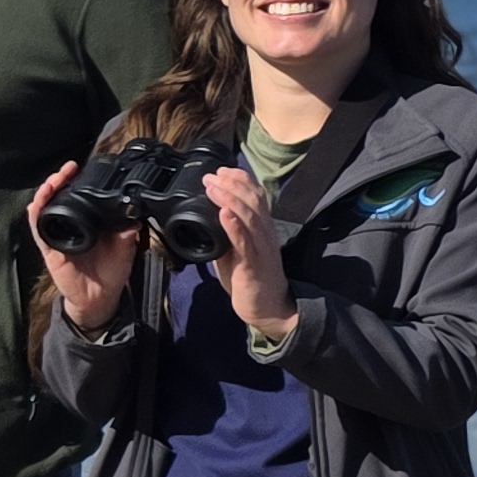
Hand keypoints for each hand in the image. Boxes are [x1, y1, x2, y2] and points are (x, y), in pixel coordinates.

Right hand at [27, 165, 137, 334]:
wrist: (100, 297)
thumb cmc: (110, 273)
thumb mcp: (125, 249)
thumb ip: (127, 232)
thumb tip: (134, 214)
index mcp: (86, 223)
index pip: (76, 196)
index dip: (75, 181)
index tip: (81, 168)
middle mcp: (69, 226)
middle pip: (57, 197)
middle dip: (60, 179)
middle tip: (68, 168)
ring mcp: (56, 236)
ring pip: (44, 208)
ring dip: (46, 192)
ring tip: (54, 180)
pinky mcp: (49, 249)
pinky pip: (38, 228)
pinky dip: (37, 214)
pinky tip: (39, 202)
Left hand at [205, 166, 296, 344]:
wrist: (268, 307)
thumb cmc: (251, 278)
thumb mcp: (236, 250)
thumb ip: (226, 233)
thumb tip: (208, 216)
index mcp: (260, 229)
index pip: (255, 197)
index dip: (240, 180)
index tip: (221, 170)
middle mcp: (264, 234)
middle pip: (252, 201)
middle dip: (231, 185)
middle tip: (212, 175)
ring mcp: (261, 248)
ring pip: (249, 218)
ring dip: (230, 200)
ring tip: (214, 187)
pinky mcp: (255, 265)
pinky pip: (245, 243)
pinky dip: (234, 227)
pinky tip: (224, 215)